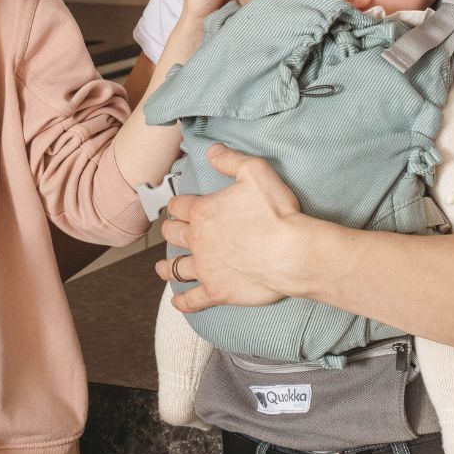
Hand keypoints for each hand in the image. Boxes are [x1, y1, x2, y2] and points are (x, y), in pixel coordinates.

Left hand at [156, 143, 304, 311]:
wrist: (292, 252)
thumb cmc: (276, 212)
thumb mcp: (254, 171)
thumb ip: (229, 159)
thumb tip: (211, 150)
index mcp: (203, 211)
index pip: (178, 205)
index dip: (178, 204)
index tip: (180, 206)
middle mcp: (198, 240)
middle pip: (172, 234)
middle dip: (171, 230)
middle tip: (173, 231)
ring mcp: (205, 268)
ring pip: (175, 268)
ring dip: (166, 267)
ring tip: (161, 267)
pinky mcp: (217, 291)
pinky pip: (192, 300)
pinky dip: (183, 302)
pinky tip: (178, 302)